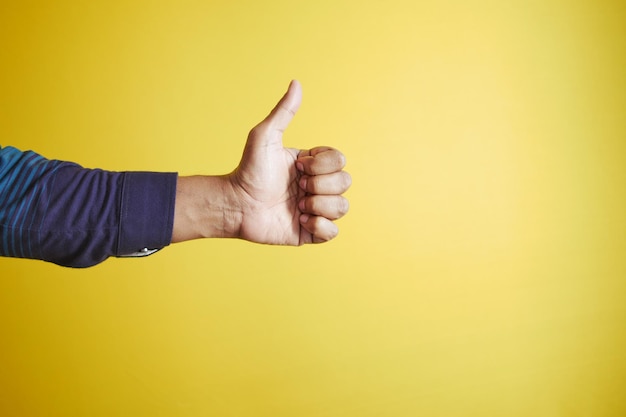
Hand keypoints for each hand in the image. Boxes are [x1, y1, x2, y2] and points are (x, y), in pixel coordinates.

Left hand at [171, 81, 350, 244]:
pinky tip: (301, 221)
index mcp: (312, 165)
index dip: (321, 165)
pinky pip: (334, 232)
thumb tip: (296, 83)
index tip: (297, 167)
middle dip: (320, 185)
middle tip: (297, 186)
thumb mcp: (265, 137)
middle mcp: (317, 186)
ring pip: (342, 207)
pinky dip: (320, 227)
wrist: (235, 204)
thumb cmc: (247, 170)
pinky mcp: (310, 233)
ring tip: (298, 207)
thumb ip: (283, 112)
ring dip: (320, 205)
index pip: (340, 160)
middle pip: (346, 182)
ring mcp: (316, 210)